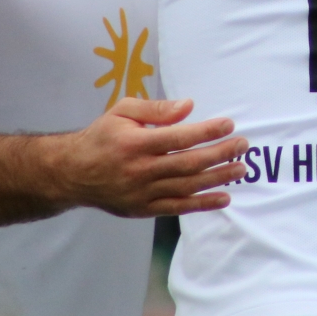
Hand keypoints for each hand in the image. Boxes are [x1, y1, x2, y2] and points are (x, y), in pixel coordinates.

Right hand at [53, 97, 248, 217]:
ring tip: (241, 169)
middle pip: (189, 163)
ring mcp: (143, 192)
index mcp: (136, 143)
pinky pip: (178, 207)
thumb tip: (188, 106)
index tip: (229, 125)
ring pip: (188, 186)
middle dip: (220, 154)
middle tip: (243, 145)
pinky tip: (224, 197)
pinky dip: (203, 204)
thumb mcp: (121, 112)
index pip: (179, 137)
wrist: (73, 173)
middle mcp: (141, 169)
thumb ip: (155, 108)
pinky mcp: (144, 209)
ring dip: (218, 178)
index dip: (206, 131)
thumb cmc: (102, 137)